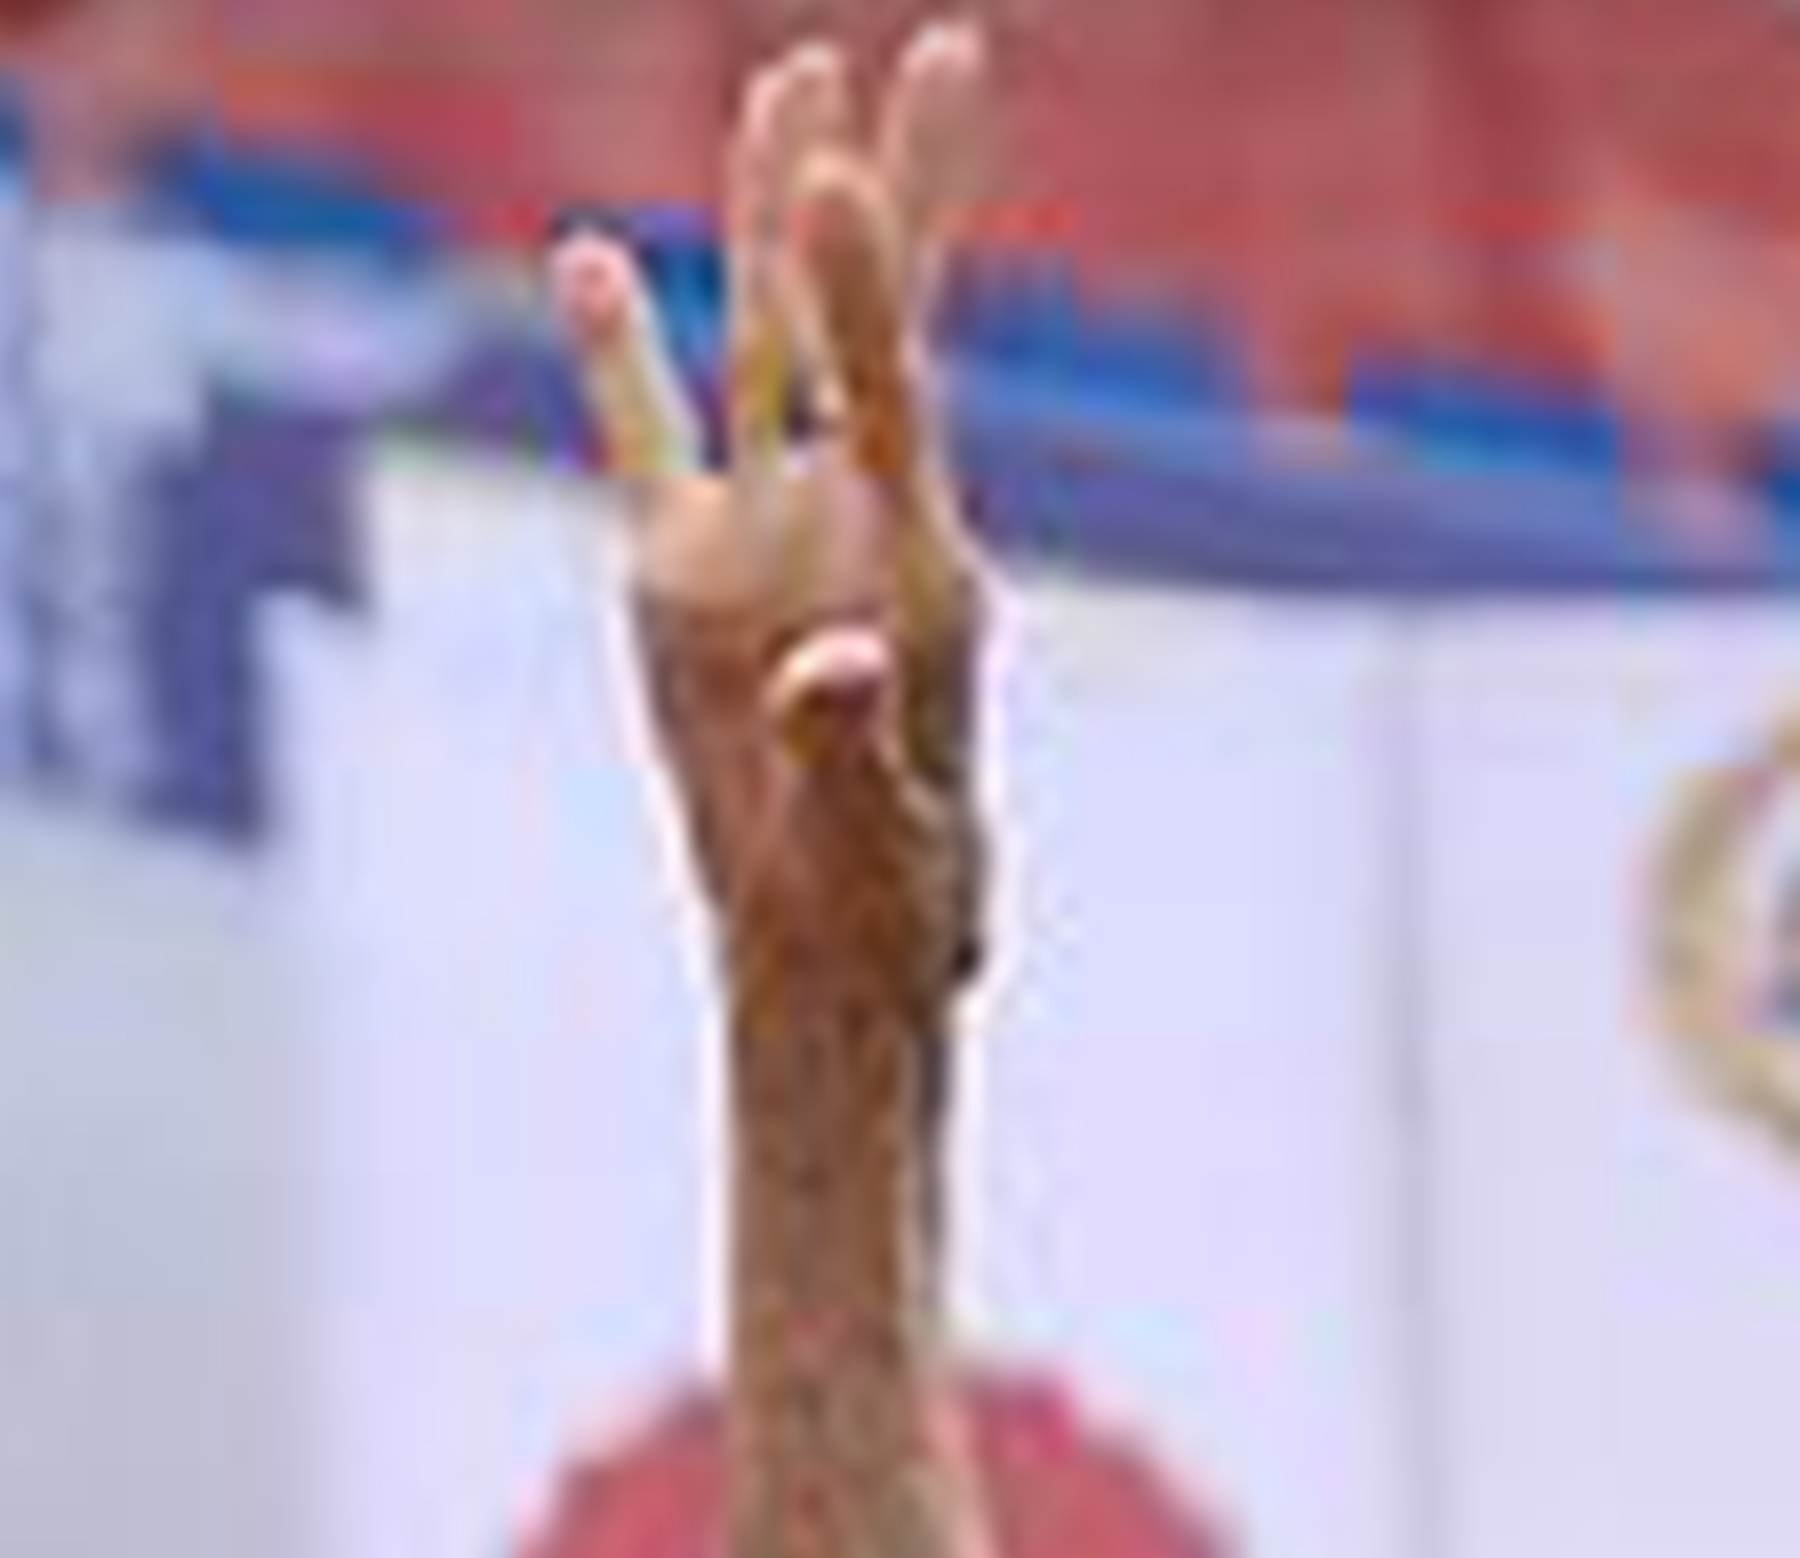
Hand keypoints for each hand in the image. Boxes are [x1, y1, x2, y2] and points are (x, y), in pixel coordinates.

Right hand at [558, 33, 994, 1042]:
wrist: (834, 967)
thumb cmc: (894, 923)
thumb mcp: (884, 852)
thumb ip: (853, 748)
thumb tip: (831, 655)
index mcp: (921, 580)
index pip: (896, 395)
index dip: (873, 282)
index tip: (852, 165)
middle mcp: (850, 530)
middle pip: (866, 325)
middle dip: (893, 188)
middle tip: (952, 44)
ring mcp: (766, 540)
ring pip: (770, 342)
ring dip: (777, 213)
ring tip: (794, 74)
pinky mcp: (685, 577)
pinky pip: (643, 440)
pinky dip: (615, 357)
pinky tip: (591, 261)